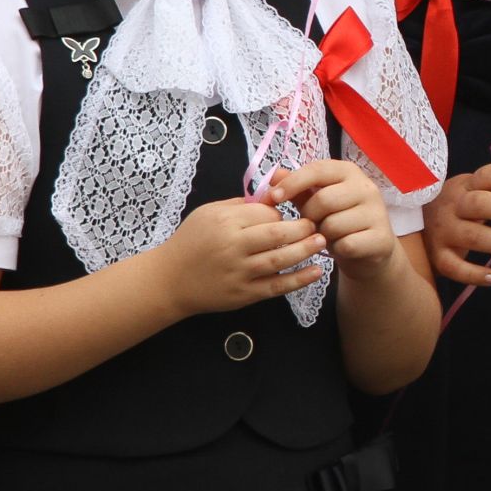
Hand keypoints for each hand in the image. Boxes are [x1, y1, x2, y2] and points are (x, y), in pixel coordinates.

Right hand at [153, 195, 325, 315]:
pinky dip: (299, 280)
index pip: (266, 213)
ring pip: (280, 260)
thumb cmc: (191, 241)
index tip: (290, 213)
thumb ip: (240, 204)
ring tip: (322, 240)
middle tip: (318, 223)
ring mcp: (239, 272)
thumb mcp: (209, 213)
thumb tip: (273, 196)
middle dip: (303, 227)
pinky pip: (276, 286)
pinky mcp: (244, 294)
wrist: (168, 280)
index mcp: (226, 223)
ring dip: (306, 250)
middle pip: (277, 234)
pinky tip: (317, 272)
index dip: (282, 213)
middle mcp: (233, 247)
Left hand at [264, 160, 397, 282]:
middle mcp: (367, 188)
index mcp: (349, 172)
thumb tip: (274, 175)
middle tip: (311, 224)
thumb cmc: (339, 220)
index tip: (273, 198)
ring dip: (323, 235)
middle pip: (323, 200)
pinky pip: (346, 244)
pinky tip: (342, 247)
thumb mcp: (317, 202)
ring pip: (333, 225)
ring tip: (328, 236)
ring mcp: (377, 212)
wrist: (370, 249)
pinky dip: (337, 249)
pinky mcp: (381, 237)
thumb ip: (298, 189)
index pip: (317, 169)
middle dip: (309, 216)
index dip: (292, 182)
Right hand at [422, 151, 490, 286]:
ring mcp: (442, 232)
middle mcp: (452, 206)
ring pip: (472, 237)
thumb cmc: (456, 205)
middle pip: (479, 204)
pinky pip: (453, 267)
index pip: (488, 176)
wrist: (410, 226)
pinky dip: (472, 274)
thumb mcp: (477, 188)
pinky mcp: (437, 257)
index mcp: (465, 186)